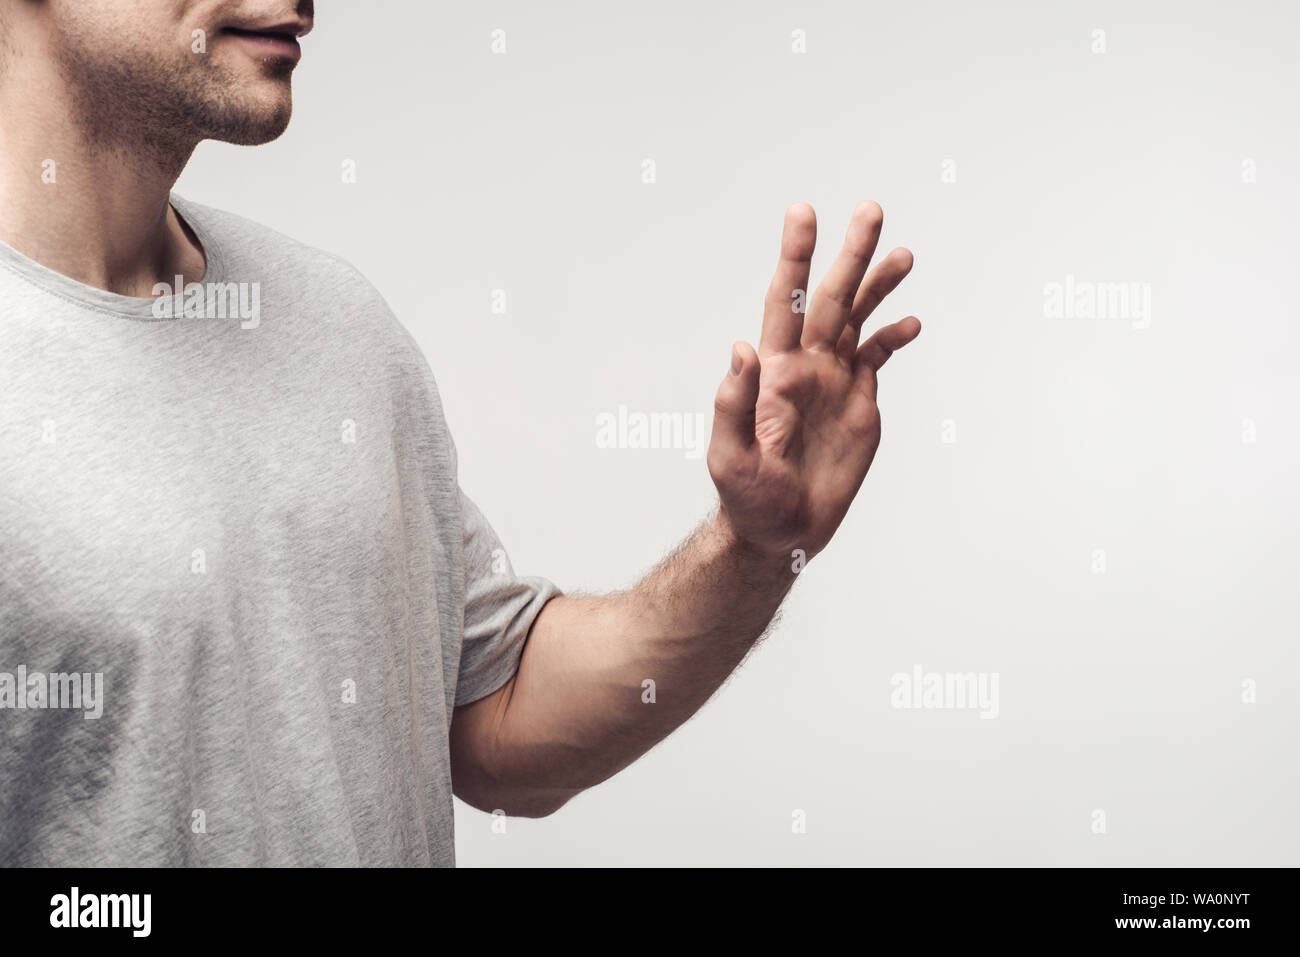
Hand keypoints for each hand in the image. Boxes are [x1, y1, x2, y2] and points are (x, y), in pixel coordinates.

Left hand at [707, 201, 920, 561]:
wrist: (780, 533)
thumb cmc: (747, 500)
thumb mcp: (731, 457)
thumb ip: (734, 404)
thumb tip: (741, 349)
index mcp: (774, 371)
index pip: (786, 301)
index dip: (795, 258)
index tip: (804, 214)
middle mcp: (805, 366)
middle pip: (831, 298)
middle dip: (850, 254)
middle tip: (871, 209)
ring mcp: (833, 381)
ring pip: (858, 320)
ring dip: (877, 286)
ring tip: (902, 253)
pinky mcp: (858, 403)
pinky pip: (876, 358)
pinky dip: (892, 337)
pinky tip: (910, 321)